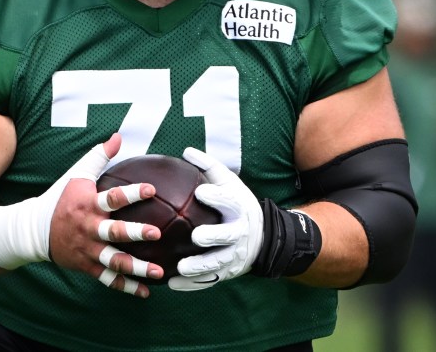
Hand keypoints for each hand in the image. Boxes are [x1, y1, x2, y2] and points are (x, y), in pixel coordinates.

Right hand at [48, 134, 164, 296]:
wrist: (33, 230)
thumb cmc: (61, 198)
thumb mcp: (77, 174)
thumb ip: (99, 156)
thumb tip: (118, 135)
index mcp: (89, 205)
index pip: (112, 198)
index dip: (131, 193)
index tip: (151, 189)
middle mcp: (89, 229)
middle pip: (114, 233)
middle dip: (134, 233)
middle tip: (156, 233)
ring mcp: (88, 250)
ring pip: (114, 261)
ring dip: (136, 268)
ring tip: (158, 271)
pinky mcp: (87, 266)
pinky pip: (108, 279)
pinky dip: (126, 287)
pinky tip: (146, 292)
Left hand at [168, 147, 263, 291]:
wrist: (263, 236)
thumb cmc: (236, 204)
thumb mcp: (229, 182)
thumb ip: (209, 166)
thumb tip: (186, 150)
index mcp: (238, 208)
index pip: (229, 201)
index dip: (217, 197)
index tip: (202, 192)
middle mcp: (238, 233)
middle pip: (227, 236)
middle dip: (213, 236)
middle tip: (197, 236)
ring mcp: (234, 255)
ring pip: (217, 263)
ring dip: (200, 267)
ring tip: (181, 268)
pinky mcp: (228, 272)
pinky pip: (210, 280)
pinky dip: (193, 284)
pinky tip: (173, 284)